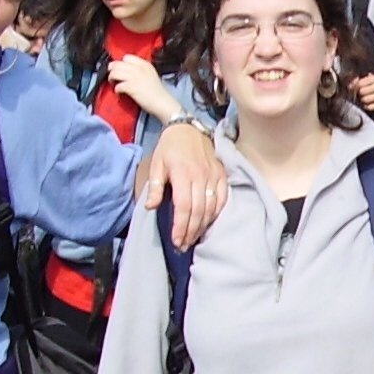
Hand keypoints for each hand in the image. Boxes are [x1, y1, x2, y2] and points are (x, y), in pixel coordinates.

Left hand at [108, 55, 180, 122]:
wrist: (162, 103)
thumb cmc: (157, 92)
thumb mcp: (150, 75)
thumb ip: (140, 70)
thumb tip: (127, 71)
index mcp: (145, 64)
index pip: (127, 57)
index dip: (121, 63)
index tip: (119, 68)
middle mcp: (139, 69)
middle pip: (118, 64)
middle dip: (112, 69)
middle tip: (112, 75)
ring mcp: (134, 78)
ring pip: (115, 73)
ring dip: (112, 78)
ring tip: (113, 83)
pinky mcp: (131, 87)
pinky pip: (117, 86)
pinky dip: (116, 90)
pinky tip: (119, 93)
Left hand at [140, 122, 226, 249]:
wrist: (188, 128)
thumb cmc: (169, 147)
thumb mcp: (156, 164)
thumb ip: (155, 187)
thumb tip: (151, 207)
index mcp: (183, 174)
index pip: (184, 207)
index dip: (181, 226)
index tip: (176, 241)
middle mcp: (201, 176)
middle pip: (198, 211)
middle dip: (191, 231)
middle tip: (183, 245)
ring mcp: (213, 176)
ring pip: (211, 207)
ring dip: (203, 226)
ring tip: (193, 238)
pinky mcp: (222, 175)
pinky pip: (222, 199)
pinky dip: (216, 213)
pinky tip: (208, 222)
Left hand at [352, 72, 373, 114]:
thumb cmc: (371, 86)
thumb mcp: (364, 81)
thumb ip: (356, 81)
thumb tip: (351, 85)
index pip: (361, 82)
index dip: (355, 86)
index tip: (353, 88)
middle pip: (364, 91)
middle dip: (360, 93)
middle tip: (359, 94)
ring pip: (369, 98)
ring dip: (364, 100)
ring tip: (362, 99)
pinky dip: (369, 106)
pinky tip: (366, 105)